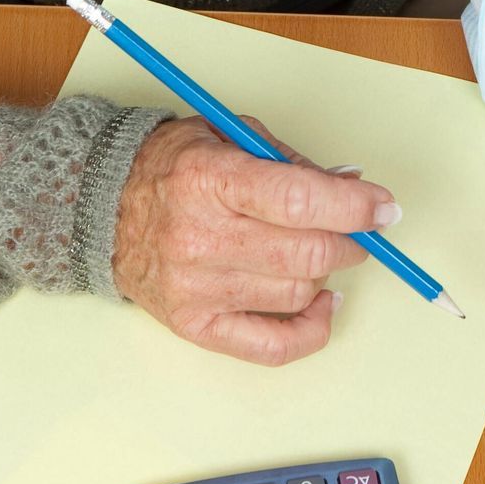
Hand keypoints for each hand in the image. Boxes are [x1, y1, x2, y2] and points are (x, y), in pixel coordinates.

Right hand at [111, 117, 399, 366]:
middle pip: (306, 254)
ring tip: (318, 252)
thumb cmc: (172, 168)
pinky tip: (321, 303)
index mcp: (209, 179)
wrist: (101, 210)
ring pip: (298, 293)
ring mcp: (196, 288)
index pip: (298, 200)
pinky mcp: (195, 325)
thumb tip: (354, 191)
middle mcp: (199, 237)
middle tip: (358, 230)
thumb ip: (292, 163)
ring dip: (325, 274)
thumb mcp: (230, 137)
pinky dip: (312, 328)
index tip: (384, 208)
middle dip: (350, 242)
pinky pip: (274, 346)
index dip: (354, 208)